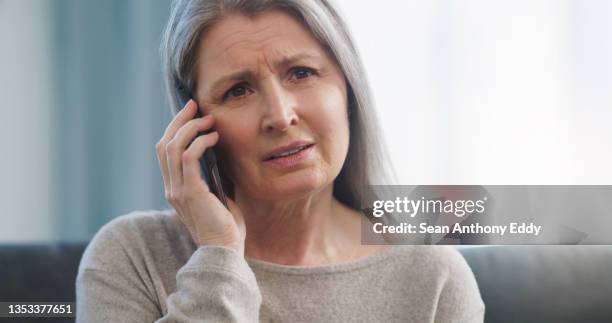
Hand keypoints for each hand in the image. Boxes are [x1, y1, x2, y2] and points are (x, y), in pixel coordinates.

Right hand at [156, 99, 245, 254]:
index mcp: (174, 188)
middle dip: (178, 121)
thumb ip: (211, 175)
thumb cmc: (226, 224)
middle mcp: (170, 188)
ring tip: (208, 119)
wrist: (226, 250)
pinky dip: (200, 142)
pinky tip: (214, 137)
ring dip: (190, 128)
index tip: (190, 112)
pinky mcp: (190, 192)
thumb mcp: (216, 194)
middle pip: (164, 144)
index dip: (174, 129)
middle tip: (194, 104)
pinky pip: (188, 158)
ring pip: (173, 147)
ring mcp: (177, 190)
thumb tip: (218, 151)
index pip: (165, 152)